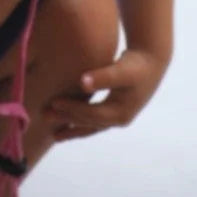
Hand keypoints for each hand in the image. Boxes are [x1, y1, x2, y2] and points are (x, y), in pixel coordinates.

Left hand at [44, 48, 169, 141]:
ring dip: (72, 128)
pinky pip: (94, 120)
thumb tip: (83, 83)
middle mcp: (120, 119)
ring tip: (54, 135)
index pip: (91, 114)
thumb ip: (103, 77)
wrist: (152, 61)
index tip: (53, 102)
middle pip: (88, 122)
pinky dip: (80, 123)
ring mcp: (118, 116)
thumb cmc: (136, 65)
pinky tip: (68, 124)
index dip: (72, 110)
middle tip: (44, 116)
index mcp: (121, 113)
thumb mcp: (122, 70)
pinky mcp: (115, 109)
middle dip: (67, 121)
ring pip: (91, 126)